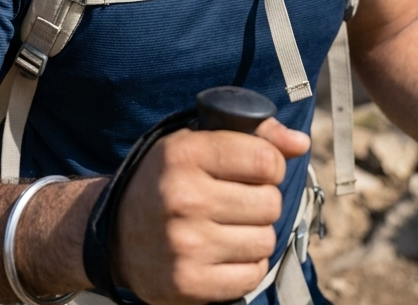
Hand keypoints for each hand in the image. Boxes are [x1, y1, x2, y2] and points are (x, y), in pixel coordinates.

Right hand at [113, 118, 310, 304]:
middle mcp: (184, 198)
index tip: (257, 168)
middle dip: (262, 200)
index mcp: (184, 154)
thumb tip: (301, 143)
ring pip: (265, 239)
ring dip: (256, 233)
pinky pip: (252, 275)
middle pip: (269, 201)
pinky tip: (225, 252)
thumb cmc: (166, 181)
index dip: (271, 164)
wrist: (116, 235)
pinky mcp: (189, 283)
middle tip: (239, 199)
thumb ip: (253, 135)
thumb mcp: (195, 142)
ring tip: (230, 226)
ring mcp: (186, 244)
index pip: (265, 159)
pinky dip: (247, 265)